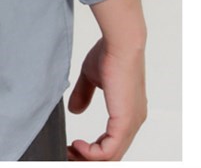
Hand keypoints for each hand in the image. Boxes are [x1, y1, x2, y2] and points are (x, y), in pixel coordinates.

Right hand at [66, 37, 146, 159]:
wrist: (120, 44)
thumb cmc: (108, 53)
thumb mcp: (91, 77)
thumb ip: (84, 94)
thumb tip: (75, 111)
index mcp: (127, 112)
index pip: (112, 142)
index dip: (91, 149)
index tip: (71, 145)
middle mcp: (132, 122)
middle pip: (112, 155)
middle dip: (87, 158)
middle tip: (67, 153)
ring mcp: (131, 124)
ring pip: (110, 156)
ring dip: (87, 158)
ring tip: (69, 151)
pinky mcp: (124, 122)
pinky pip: (108, 151)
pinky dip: (91, 153)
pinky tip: (77, 144)